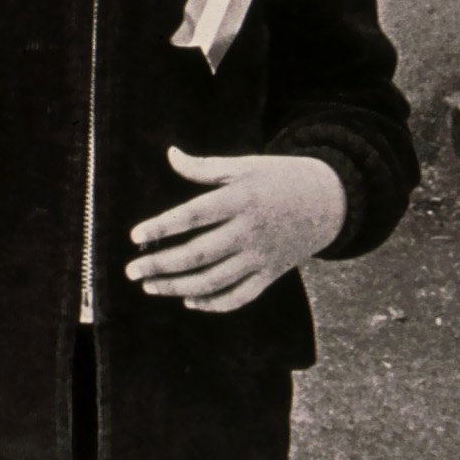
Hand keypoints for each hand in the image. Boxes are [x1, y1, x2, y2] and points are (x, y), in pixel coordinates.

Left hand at [124, 145, 346, 312]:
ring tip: (150, 286)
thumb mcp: (243, 165)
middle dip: (162, 265)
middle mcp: (250, 231)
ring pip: (215, 281)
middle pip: (199, 254)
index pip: (193, 216)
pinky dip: (214, 304)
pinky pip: (240, 296)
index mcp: (240, 199)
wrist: (327, 201)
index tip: (135, 237)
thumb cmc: (277, 177)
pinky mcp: (271, 275)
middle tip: (132, 270)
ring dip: (179, 287)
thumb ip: (205, 168)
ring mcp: (261, 257)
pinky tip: (189, 301)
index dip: (162, 227)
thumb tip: (170, 155)